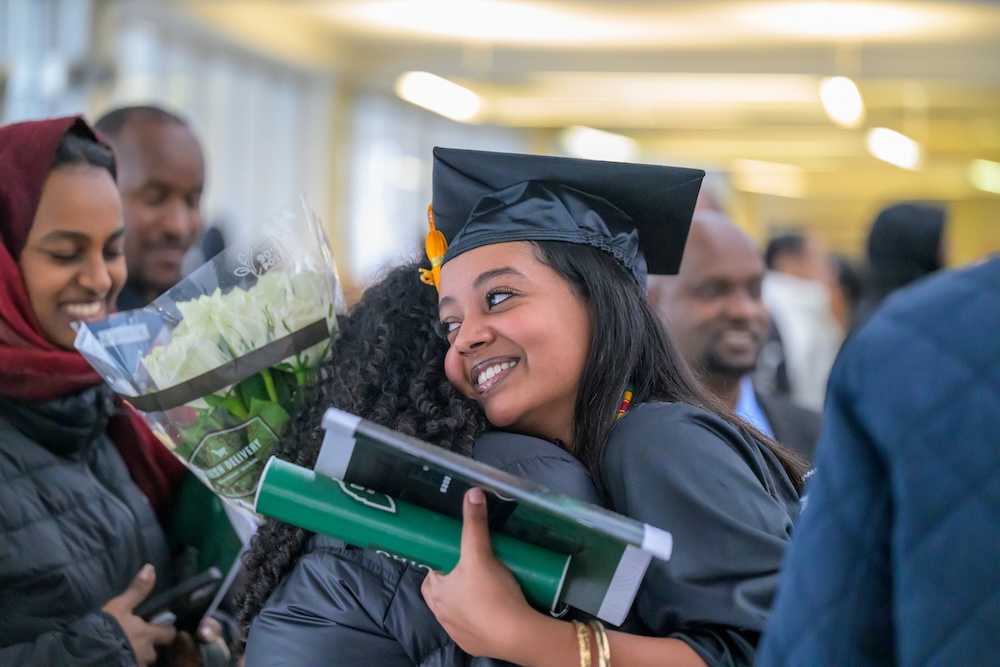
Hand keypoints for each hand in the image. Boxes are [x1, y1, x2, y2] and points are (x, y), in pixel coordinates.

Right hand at [102, 564, 176, 664]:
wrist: (85, 656)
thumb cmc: (106, 629)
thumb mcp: (119, 606)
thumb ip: (137, 591)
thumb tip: (151, 568)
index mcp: (148, 635)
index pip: (169, 634)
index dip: (167, 630)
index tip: (163, 626)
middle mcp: (147, 653)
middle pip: (154, 651)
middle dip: (149, 647)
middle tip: (140, 640)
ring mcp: (136, 665)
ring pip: (142, 661)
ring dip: (138, 657)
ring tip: (127, 650)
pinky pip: (132, 666)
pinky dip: (128, 663)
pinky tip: (118, 660)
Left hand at [422, 487, 538, 659]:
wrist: (516, 635)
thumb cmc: (491, 594)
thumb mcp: (480, 554)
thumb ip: (475, 524)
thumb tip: (472, 492)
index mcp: (436, 594)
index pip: (431, 574)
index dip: (442, 564)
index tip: (458, 556)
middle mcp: (441, 615)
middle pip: (444, 592)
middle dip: (455, 581)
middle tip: (475, 567)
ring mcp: (457, 632)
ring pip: (458, 611)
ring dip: (468, 600)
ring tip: (488, 585)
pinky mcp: (474, 644)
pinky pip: (473, 627)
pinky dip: (480, 618)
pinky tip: (495, 609)